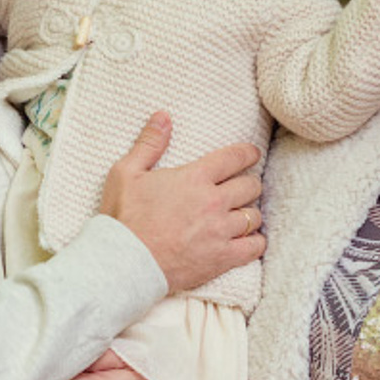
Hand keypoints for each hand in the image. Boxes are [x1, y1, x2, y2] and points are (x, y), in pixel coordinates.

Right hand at [99, 113, 262, 293]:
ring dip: (250, 213)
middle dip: (249, 183)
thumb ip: (149, 143)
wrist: (125, 263)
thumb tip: (163, 116)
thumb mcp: (126, 172)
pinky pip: (254, 247)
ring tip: (242, 214)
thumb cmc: (123, 217)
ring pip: (254, 216)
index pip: (235, 158)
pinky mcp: (222, 258)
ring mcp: (220, 231)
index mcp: (194, 178)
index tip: (252, 154)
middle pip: (250, 186)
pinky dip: (255, 242)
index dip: (248, 153)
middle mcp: (213, 202)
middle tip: (243, 186)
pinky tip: (249, 240)